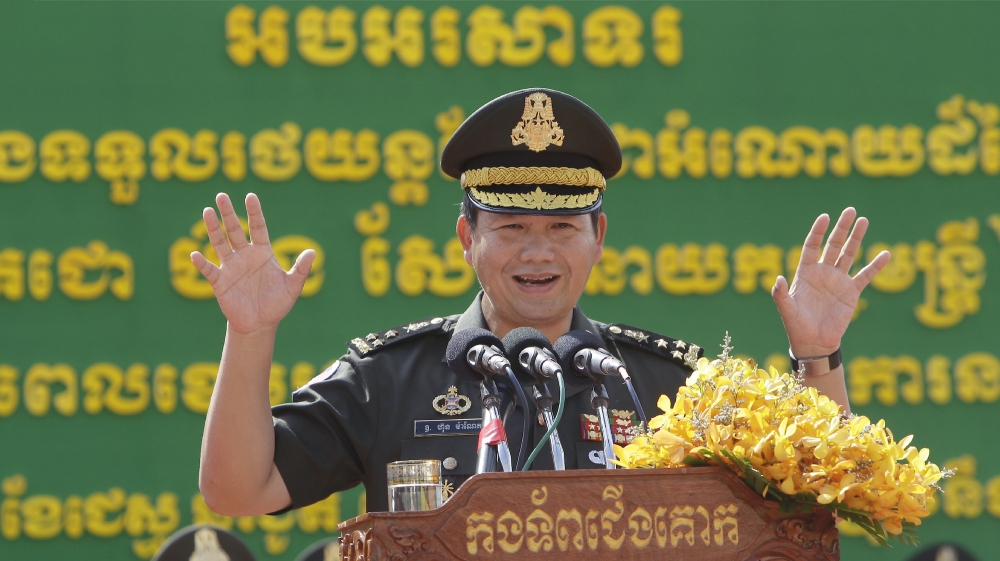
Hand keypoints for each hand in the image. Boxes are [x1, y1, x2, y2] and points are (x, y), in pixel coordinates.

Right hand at [190, 193, 314, 334]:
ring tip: (207, 211)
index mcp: (262, 253)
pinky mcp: (220, 282)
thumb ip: (301, 269)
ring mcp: (231, 267)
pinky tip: (195, 255)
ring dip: (214, 229)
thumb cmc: (277, 304)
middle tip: (222, 195)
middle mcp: (244, 255)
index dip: (254, 212)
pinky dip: (202, 263)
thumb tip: (312, 252)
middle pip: (235, 230)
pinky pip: (210, 270)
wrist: (261, 324)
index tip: (250, 196)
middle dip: (228, 213)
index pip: (258, 227)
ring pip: (220, 243)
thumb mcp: (293, 286)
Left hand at [771, 208, 889, 357]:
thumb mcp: (786, 309)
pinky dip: (875, 266)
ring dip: (856, 238)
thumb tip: (779, 279)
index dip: (818, 231)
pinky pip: (865, 276)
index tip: (825, 216)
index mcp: (806, 272)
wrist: (814, 341)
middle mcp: (823, 272)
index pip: (812, 246)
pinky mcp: (851, 292)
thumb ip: (781, 294)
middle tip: (850, 210)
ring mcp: (838, 281)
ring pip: (849, 254)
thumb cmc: (796, 325)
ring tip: (864, 220)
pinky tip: (885, 254)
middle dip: (841, 228)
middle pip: (833, 245)